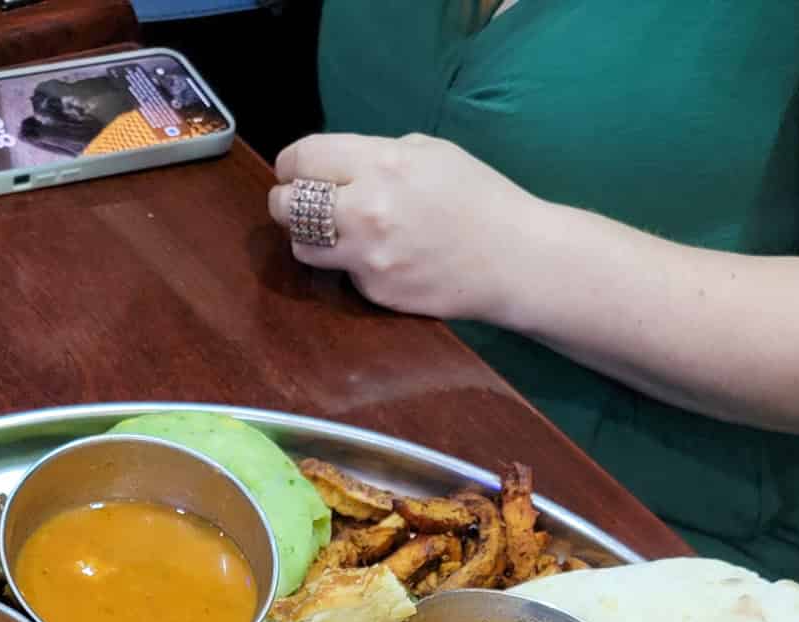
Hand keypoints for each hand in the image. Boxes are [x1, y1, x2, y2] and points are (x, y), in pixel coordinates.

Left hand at [269, 132, 545, 326]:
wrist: (512, 259)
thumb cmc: (477, 198)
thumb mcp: (428, 152)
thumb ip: (376, 155)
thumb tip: (337, 167)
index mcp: (380, 163)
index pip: (303, 159)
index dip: (290, 165)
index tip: (293, 170)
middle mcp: (366, 210)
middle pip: (287, 206)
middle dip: (286, 201)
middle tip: (296, 202)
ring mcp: (367, 257)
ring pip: (302, 247)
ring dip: (309, 237)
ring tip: (333, 231)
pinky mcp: (374, 292)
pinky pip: (342, 274)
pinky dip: (351, 263)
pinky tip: (381, 256)